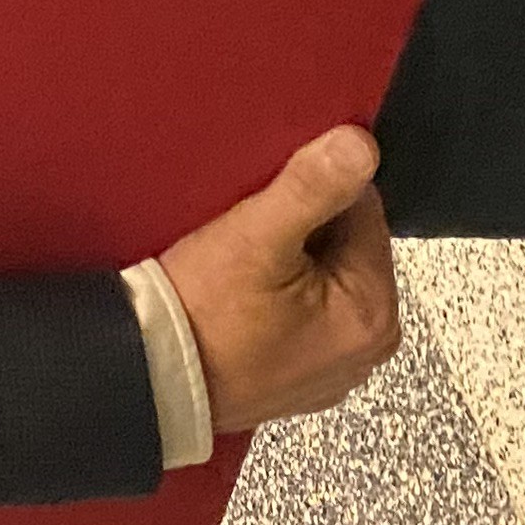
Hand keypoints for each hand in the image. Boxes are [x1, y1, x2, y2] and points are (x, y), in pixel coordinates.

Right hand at [157, 126, 399, 430]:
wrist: (150, 380)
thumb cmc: (203, 312)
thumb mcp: (254, 237)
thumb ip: (313, 187)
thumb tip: (361, 144)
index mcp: (374, 311)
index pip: (364, 210)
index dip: (314, 191)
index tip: (266, 200)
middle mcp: (370, 347)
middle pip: (347, 245)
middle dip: (304, 227)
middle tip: (247, 232)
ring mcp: (337, 368)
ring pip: (323, 276)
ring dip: (289, 259)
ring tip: (238, 263)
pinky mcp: (304, 379)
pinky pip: (305, 311)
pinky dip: (279, 296)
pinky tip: (240, 296)